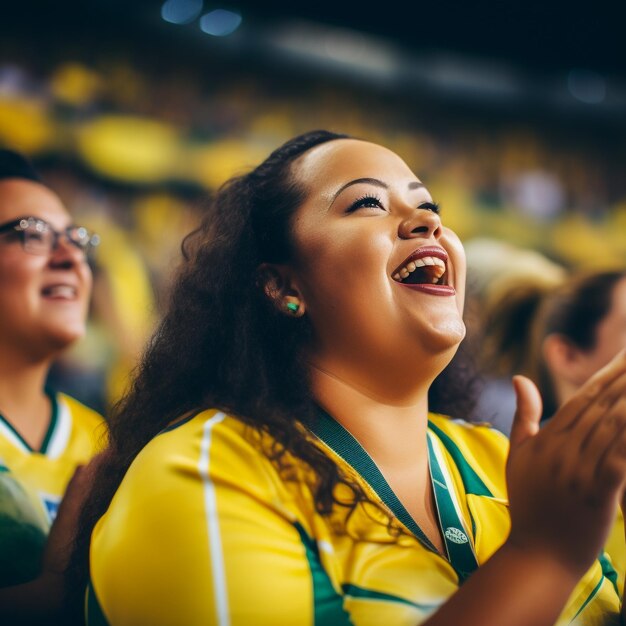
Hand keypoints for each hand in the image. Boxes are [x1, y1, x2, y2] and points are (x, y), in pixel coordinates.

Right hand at [506, 349, 625, 577]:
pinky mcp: (597, 494)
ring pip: (613, 426)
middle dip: (625, 378)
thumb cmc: (529, 504)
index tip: (625, 354)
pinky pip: (619, 460)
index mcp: (547, 439)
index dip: (607, 374)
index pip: (582, 398)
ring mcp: (579, 471)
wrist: (536, 555)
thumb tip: (520, 376)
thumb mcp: (518, 455)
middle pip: (602, 406)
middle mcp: (563, 450)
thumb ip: (524, 415)